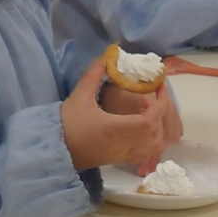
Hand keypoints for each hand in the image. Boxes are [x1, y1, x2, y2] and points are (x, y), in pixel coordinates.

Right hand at [63, 55, 170, 172]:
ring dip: (159, 129)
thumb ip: (94, 75)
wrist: (56, 149)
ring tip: (149, 113)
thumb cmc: (67, 123)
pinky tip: (144, 130)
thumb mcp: (80, 95)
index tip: (160, 86)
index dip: (161, 103)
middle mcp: (125, 144)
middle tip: (154, 97)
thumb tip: (108, 57)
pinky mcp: (120, 159)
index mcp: (117, 129)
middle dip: (161, 114)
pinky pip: (145, 155)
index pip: (150, 119)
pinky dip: (152, 143)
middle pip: (156, 134)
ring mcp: (124, 154)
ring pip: (154, 147)